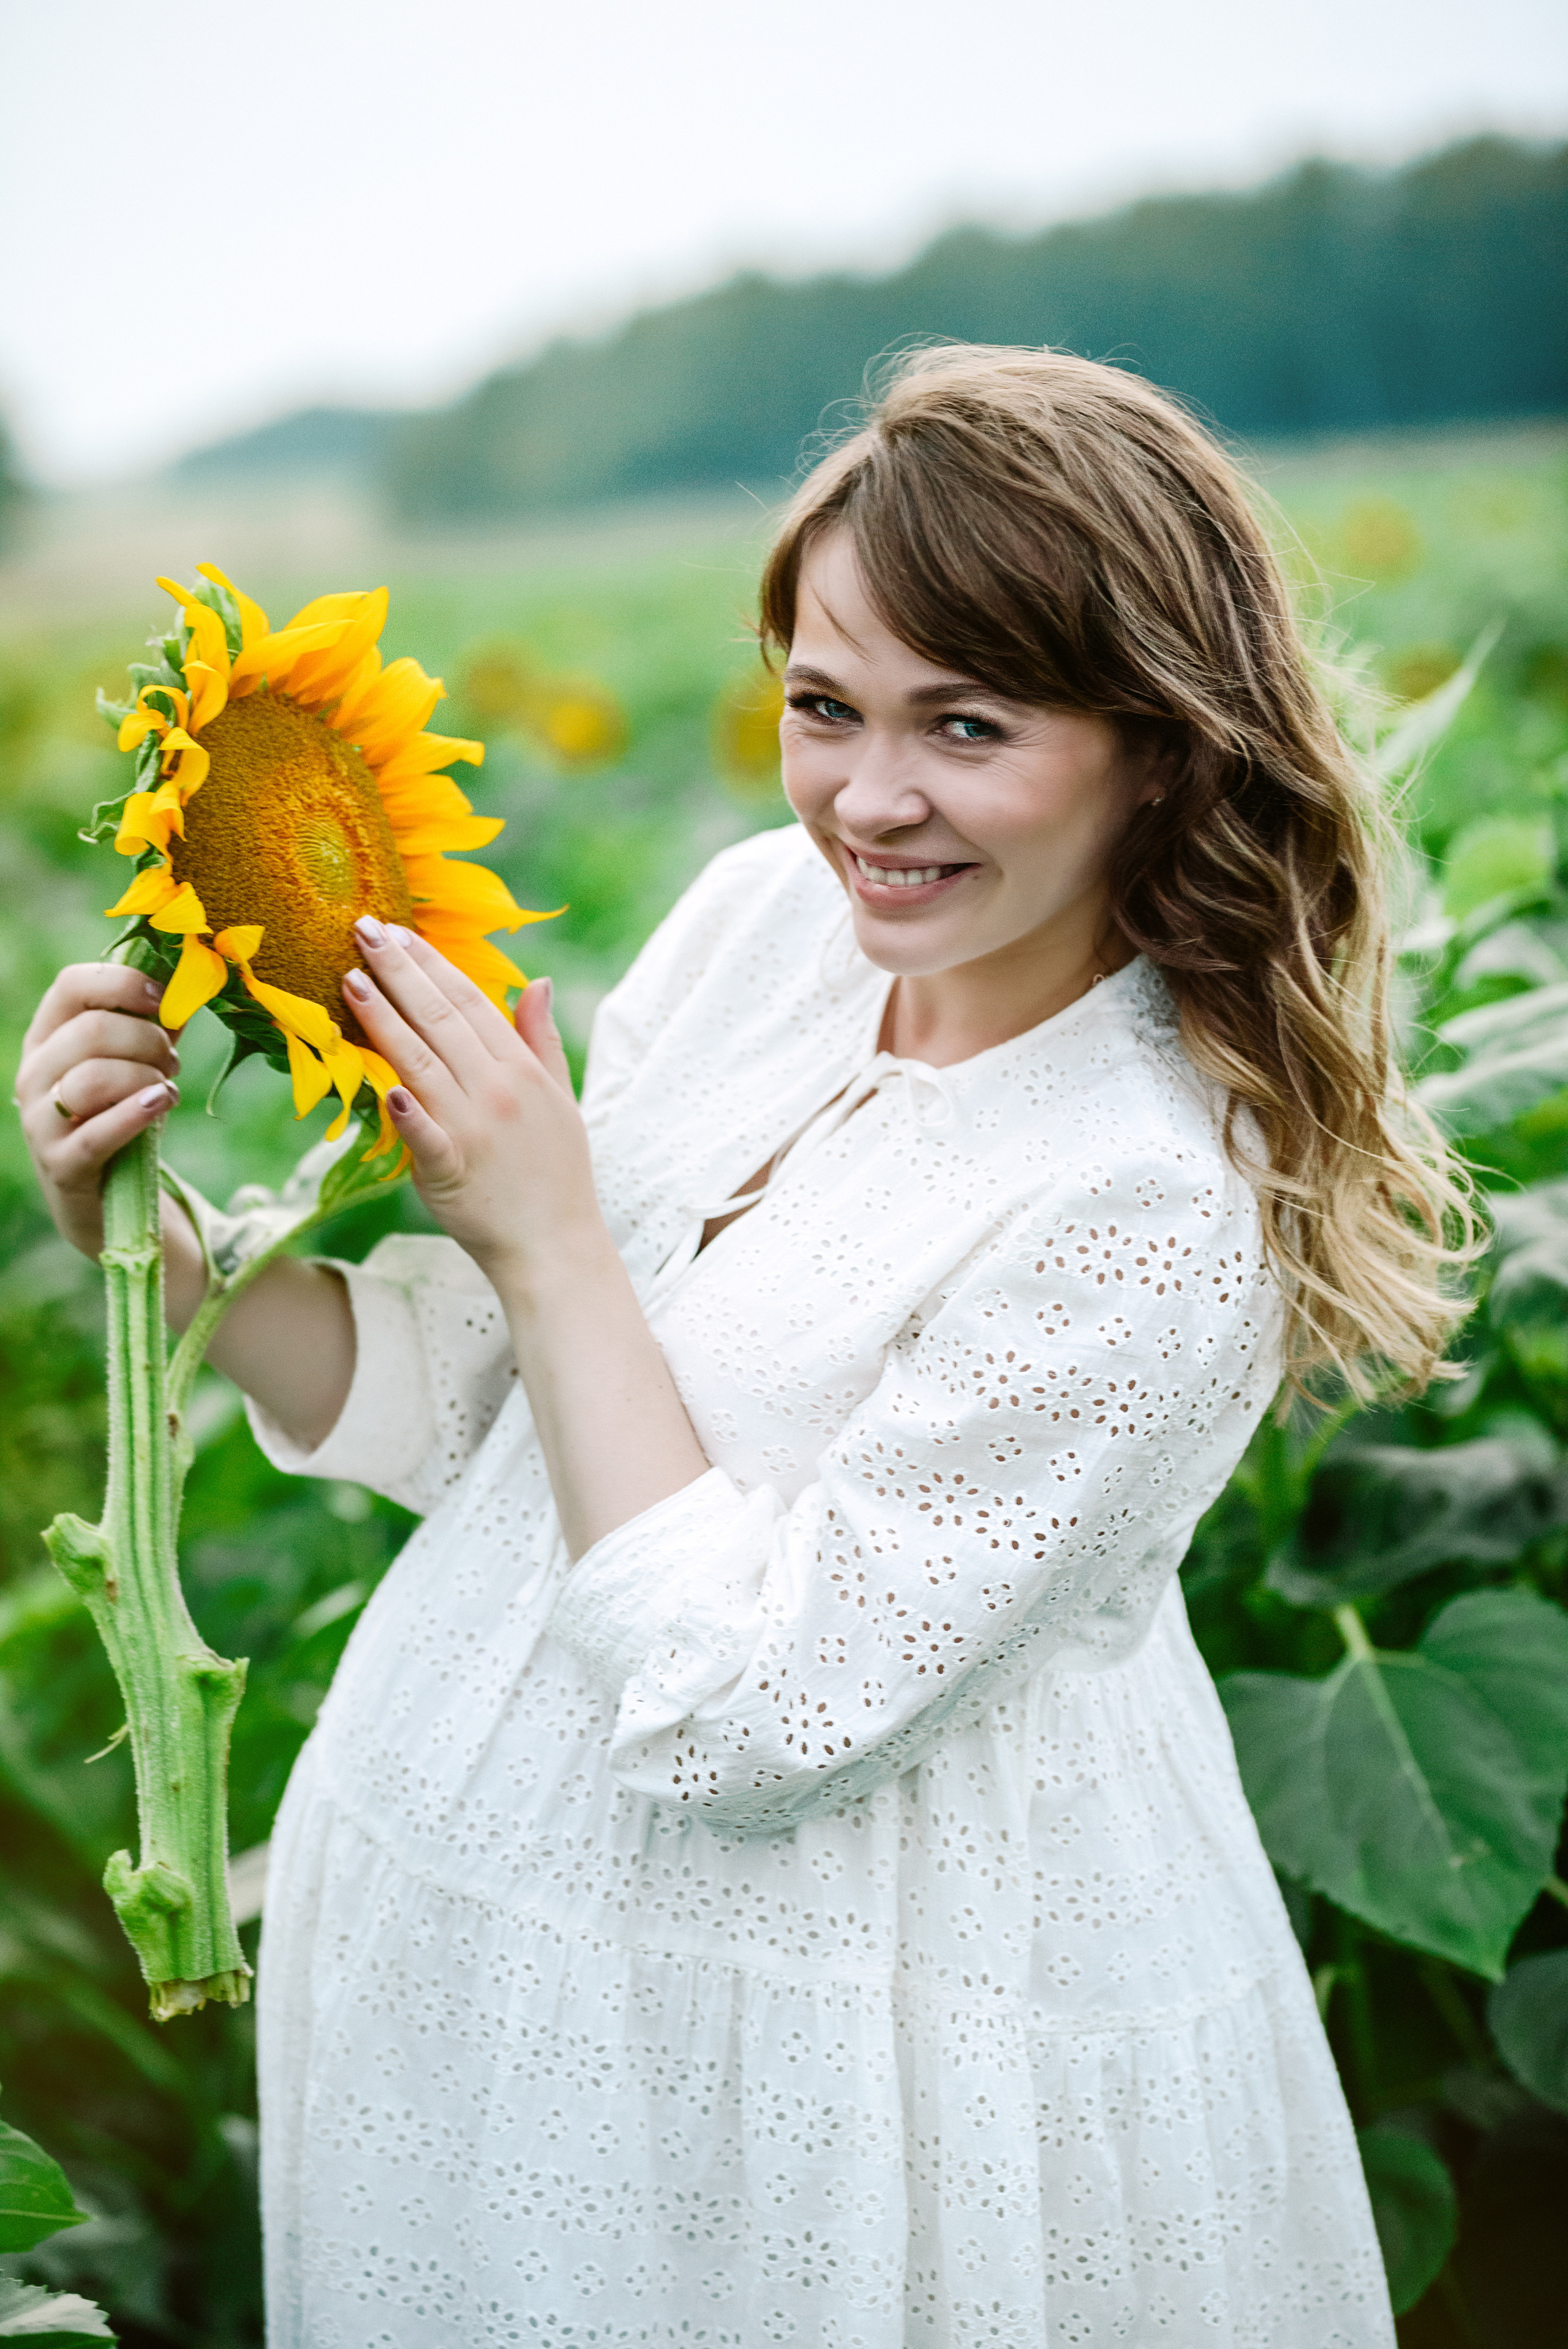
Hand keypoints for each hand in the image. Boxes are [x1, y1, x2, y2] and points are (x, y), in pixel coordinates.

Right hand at [16, 963, 180, 1259]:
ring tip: (166, 1088)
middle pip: (91, 1031)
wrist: (102, 1191)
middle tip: (171, 1061)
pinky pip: (97, 1132)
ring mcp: (40, 1119)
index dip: (123, 984)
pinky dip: (136, 1114)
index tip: (162, 999)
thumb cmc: (119, 1112)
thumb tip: (192, 978)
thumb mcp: (135, 1061)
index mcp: (48, 1035)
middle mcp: (35, 1072)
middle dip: (148, 1041)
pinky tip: (161, 1102)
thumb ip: (156, 1022)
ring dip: (146, 1078)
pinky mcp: (60, 1163)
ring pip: (93, 1077)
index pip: (71, 985)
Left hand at [344, 919, 598, 1283]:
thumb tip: (537, 981)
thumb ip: (541, 1039)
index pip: (470, 1002)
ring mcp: (475, 1129)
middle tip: (361, 930)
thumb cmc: (555, 1173)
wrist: (555, 1246)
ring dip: (384, 1019)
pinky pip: (425, 1136)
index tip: (398, 931)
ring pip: (421, 1062)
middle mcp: (498, 1090)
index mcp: (521, 1070)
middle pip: (440, 1019)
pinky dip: (406, 1113)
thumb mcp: (560, 1098)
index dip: (432, 964)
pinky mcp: (453, 1170)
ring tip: (349, 980)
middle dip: (398, 972)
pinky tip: (383, 1087)